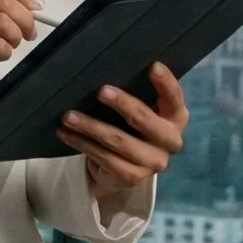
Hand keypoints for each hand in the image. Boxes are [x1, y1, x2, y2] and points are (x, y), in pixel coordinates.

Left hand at [60, 63, 185, 219]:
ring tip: (68, 116)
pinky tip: (66, 133)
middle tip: (101, 91)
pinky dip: (82, 144)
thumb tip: (104, 66)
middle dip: (122, 104)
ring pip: (118, 141)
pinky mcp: (133, 177)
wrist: (125, 167)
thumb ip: (135, 94)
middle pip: (144, 119)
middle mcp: (170, 141)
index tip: (153, 66)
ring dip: (90, 126)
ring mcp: (153, 162)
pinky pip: (105, 158)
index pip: (174, 97)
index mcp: (176, 118)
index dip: (166, 83)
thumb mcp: (139, 110)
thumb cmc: (132, 127)